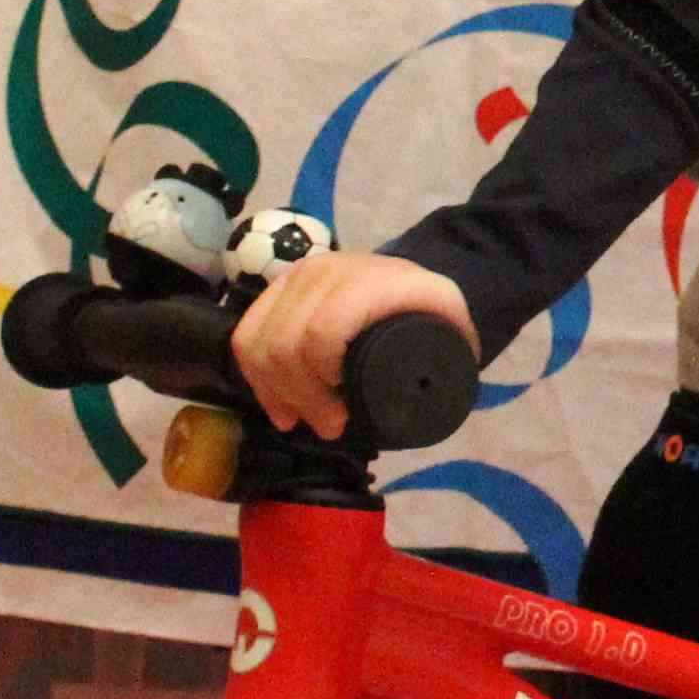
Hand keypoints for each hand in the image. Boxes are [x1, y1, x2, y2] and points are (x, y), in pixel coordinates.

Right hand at [227, 245, 473, 442]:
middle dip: (300, 396)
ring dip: (274, 390)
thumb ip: (446, 362)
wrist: (412, 279)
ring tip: (300, 418)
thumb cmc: (431, 314)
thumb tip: (415, 403)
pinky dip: (255, 376)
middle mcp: (330, 271)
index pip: (323, 331)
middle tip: (328, 427)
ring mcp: (299, 275)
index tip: (342, 415)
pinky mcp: (278, 286)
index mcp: (374, 283)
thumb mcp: (453, 331)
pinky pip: (245, 334)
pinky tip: (276, 404)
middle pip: (286, 342)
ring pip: (259, 340)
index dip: (320, 380)